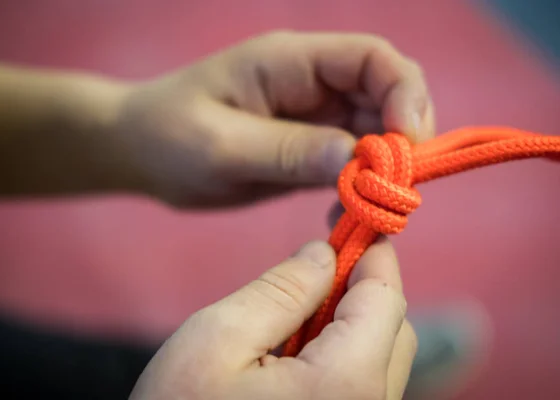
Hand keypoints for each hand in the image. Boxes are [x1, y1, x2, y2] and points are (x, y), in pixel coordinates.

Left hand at [116, 31, 434, 206]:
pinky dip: (358, 188)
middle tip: (396, 190)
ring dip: (383, 170)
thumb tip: (359, 159)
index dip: (405, 95)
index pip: (372, 58)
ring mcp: (311, 117)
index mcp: (290, 62)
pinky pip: (349, 163)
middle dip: (402, 140)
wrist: (139, 152)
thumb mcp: (222, 147)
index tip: (409, 146)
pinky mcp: (306, 148)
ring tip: (370, 209)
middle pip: (384, 96)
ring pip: (373, 133)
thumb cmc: (168, 137)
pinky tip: (344, 215)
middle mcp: (310, 84)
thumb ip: (288, 151)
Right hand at [129, 237, 416, 399]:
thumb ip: (280, 290)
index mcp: (346, 383)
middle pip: (393, 329)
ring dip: (349, 320)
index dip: (372, 253)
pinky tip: (294, 350)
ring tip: (294, 311)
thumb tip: (323, 253)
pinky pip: (360, 384)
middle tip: (317, 263)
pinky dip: (339, 352)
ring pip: (380, 358)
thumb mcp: (218, 338)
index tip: (352, 221)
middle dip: (362, 285)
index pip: (385, 298)